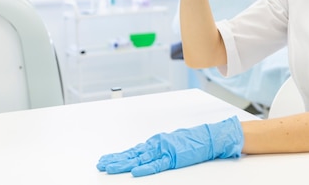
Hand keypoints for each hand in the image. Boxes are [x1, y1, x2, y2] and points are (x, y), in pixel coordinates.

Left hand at [96, 116, 242, 176]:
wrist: (207, 137)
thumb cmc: (191, 141)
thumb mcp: (171, 144)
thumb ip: (157, 150)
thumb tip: (143, 157)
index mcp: (155, 142)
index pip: (133, 151)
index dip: (119, 156)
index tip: (106, 160)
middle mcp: (156, 145)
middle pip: (132, 154)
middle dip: (116, 160)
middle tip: (101, 164)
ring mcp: (163, 151)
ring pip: (139, 159)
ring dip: (124, 163)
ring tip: (110, 167)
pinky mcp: (172, 157)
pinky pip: (156, 165)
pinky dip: (145, 168)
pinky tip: (135, 171)